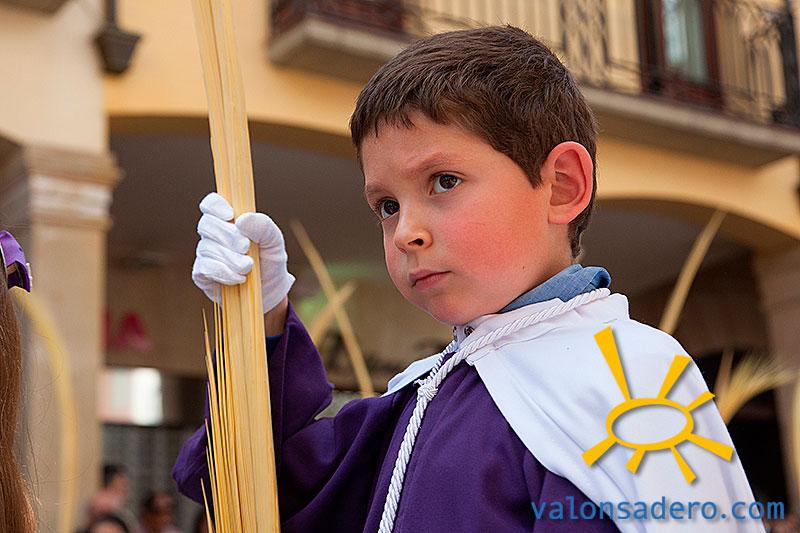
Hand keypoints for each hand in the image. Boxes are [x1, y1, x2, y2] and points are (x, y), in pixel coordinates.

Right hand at [192, 192, 294, 313]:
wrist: (270, 291)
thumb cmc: (270, 261)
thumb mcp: (275, 242)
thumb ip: (264, 227)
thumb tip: (242, 219)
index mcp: (229, 220)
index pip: (211, 204)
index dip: (215, 206)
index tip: (230, 216)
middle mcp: (213, 234)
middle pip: (207, 224)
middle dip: (228, 236)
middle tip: (246, 247)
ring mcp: (206, 254)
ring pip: (207, 248)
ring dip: (230, 258)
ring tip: (249, 267)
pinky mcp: (202, 274)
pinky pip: (204, 268)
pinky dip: (223, 272)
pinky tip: (239, 278)